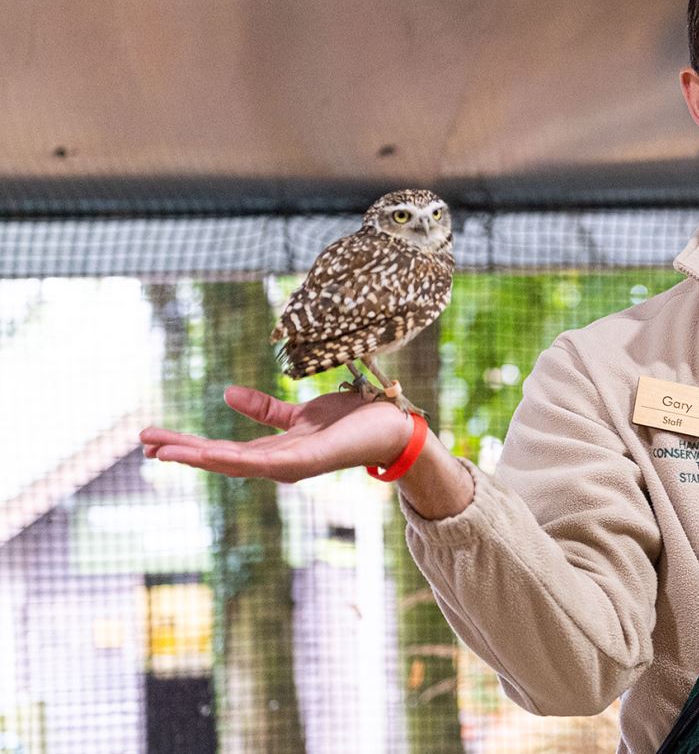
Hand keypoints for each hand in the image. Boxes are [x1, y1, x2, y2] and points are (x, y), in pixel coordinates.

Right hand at [141, 386, 416, 482]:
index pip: (223, 450)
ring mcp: (291, 465)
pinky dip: (236, 459)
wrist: (392, 425)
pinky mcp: (307, 461)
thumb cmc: (352, 420)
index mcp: (275, 451)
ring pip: (235, 462)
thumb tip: (226, 396)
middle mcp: (279, 463)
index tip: (154, 439)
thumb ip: (266, 410)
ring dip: (198, 457)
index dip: (188, 446)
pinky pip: (266, 460)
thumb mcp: (299, 413)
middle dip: (182, 452)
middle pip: (221, 459)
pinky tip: (210, 455)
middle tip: (143, 443)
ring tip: (163, 451)